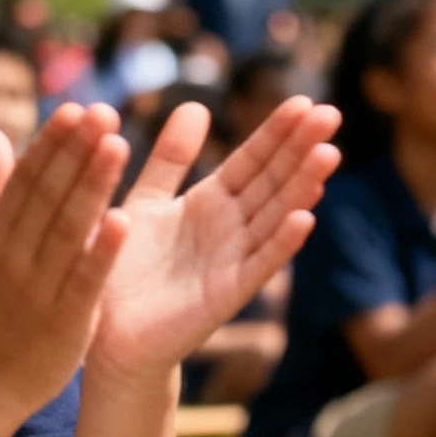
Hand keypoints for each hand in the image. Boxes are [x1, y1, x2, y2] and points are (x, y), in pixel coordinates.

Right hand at [0, 104, 130, 421]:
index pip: (26, 181)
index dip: (51, 143)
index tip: (76, 107)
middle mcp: (15, 257)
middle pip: (48, 196)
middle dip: (76, 152)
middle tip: (104, 111)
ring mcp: (39, 289)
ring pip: (68, 230)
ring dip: (92, 187)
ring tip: (117, 145)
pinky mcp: (65, 322)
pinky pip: (85, 281)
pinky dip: (103, 252)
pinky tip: (124, 220)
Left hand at [88, 95, 339, 376]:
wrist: (105, 335)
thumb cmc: (123, 269)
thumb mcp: (146, 201)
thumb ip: (170, 158)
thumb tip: (195, 104)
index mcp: (210, 203)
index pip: (252, 160)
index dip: (277, 133)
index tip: (305, 101)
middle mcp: (229, 230)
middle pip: (272, 182)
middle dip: (300, 150)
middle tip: (331, 114)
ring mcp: (231, 262)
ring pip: (274, 218)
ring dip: (301, 188)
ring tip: (328, 155)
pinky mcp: (224, 296)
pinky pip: (257, 266)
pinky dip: (280, 243)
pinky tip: (304, 218)